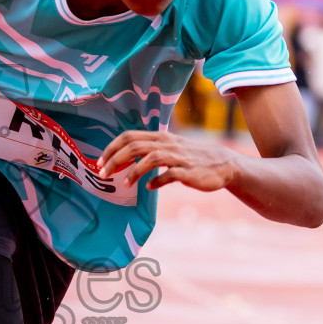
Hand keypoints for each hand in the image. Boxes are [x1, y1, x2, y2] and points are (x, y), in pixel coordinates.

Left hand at [98, 130, 239, 191]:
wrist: (222, 164)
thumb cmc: (192, 158)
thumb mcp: (170, 148)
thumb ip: (150, 149)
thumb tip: (127, 158)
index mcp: (160, 137)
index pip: (129, 136)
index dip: (112, 148)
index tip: (100, 162)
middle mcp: (167, 144)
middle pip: (135, 146)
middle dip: (115, 160)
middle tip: (103, 174)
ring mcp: (178, 157)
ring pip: (150, 158)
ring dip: (134, 171)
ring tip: (124, 183)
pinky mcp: (188, 171)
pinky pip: (169, 175)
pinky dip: (156, 181)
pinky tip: (149, 187)